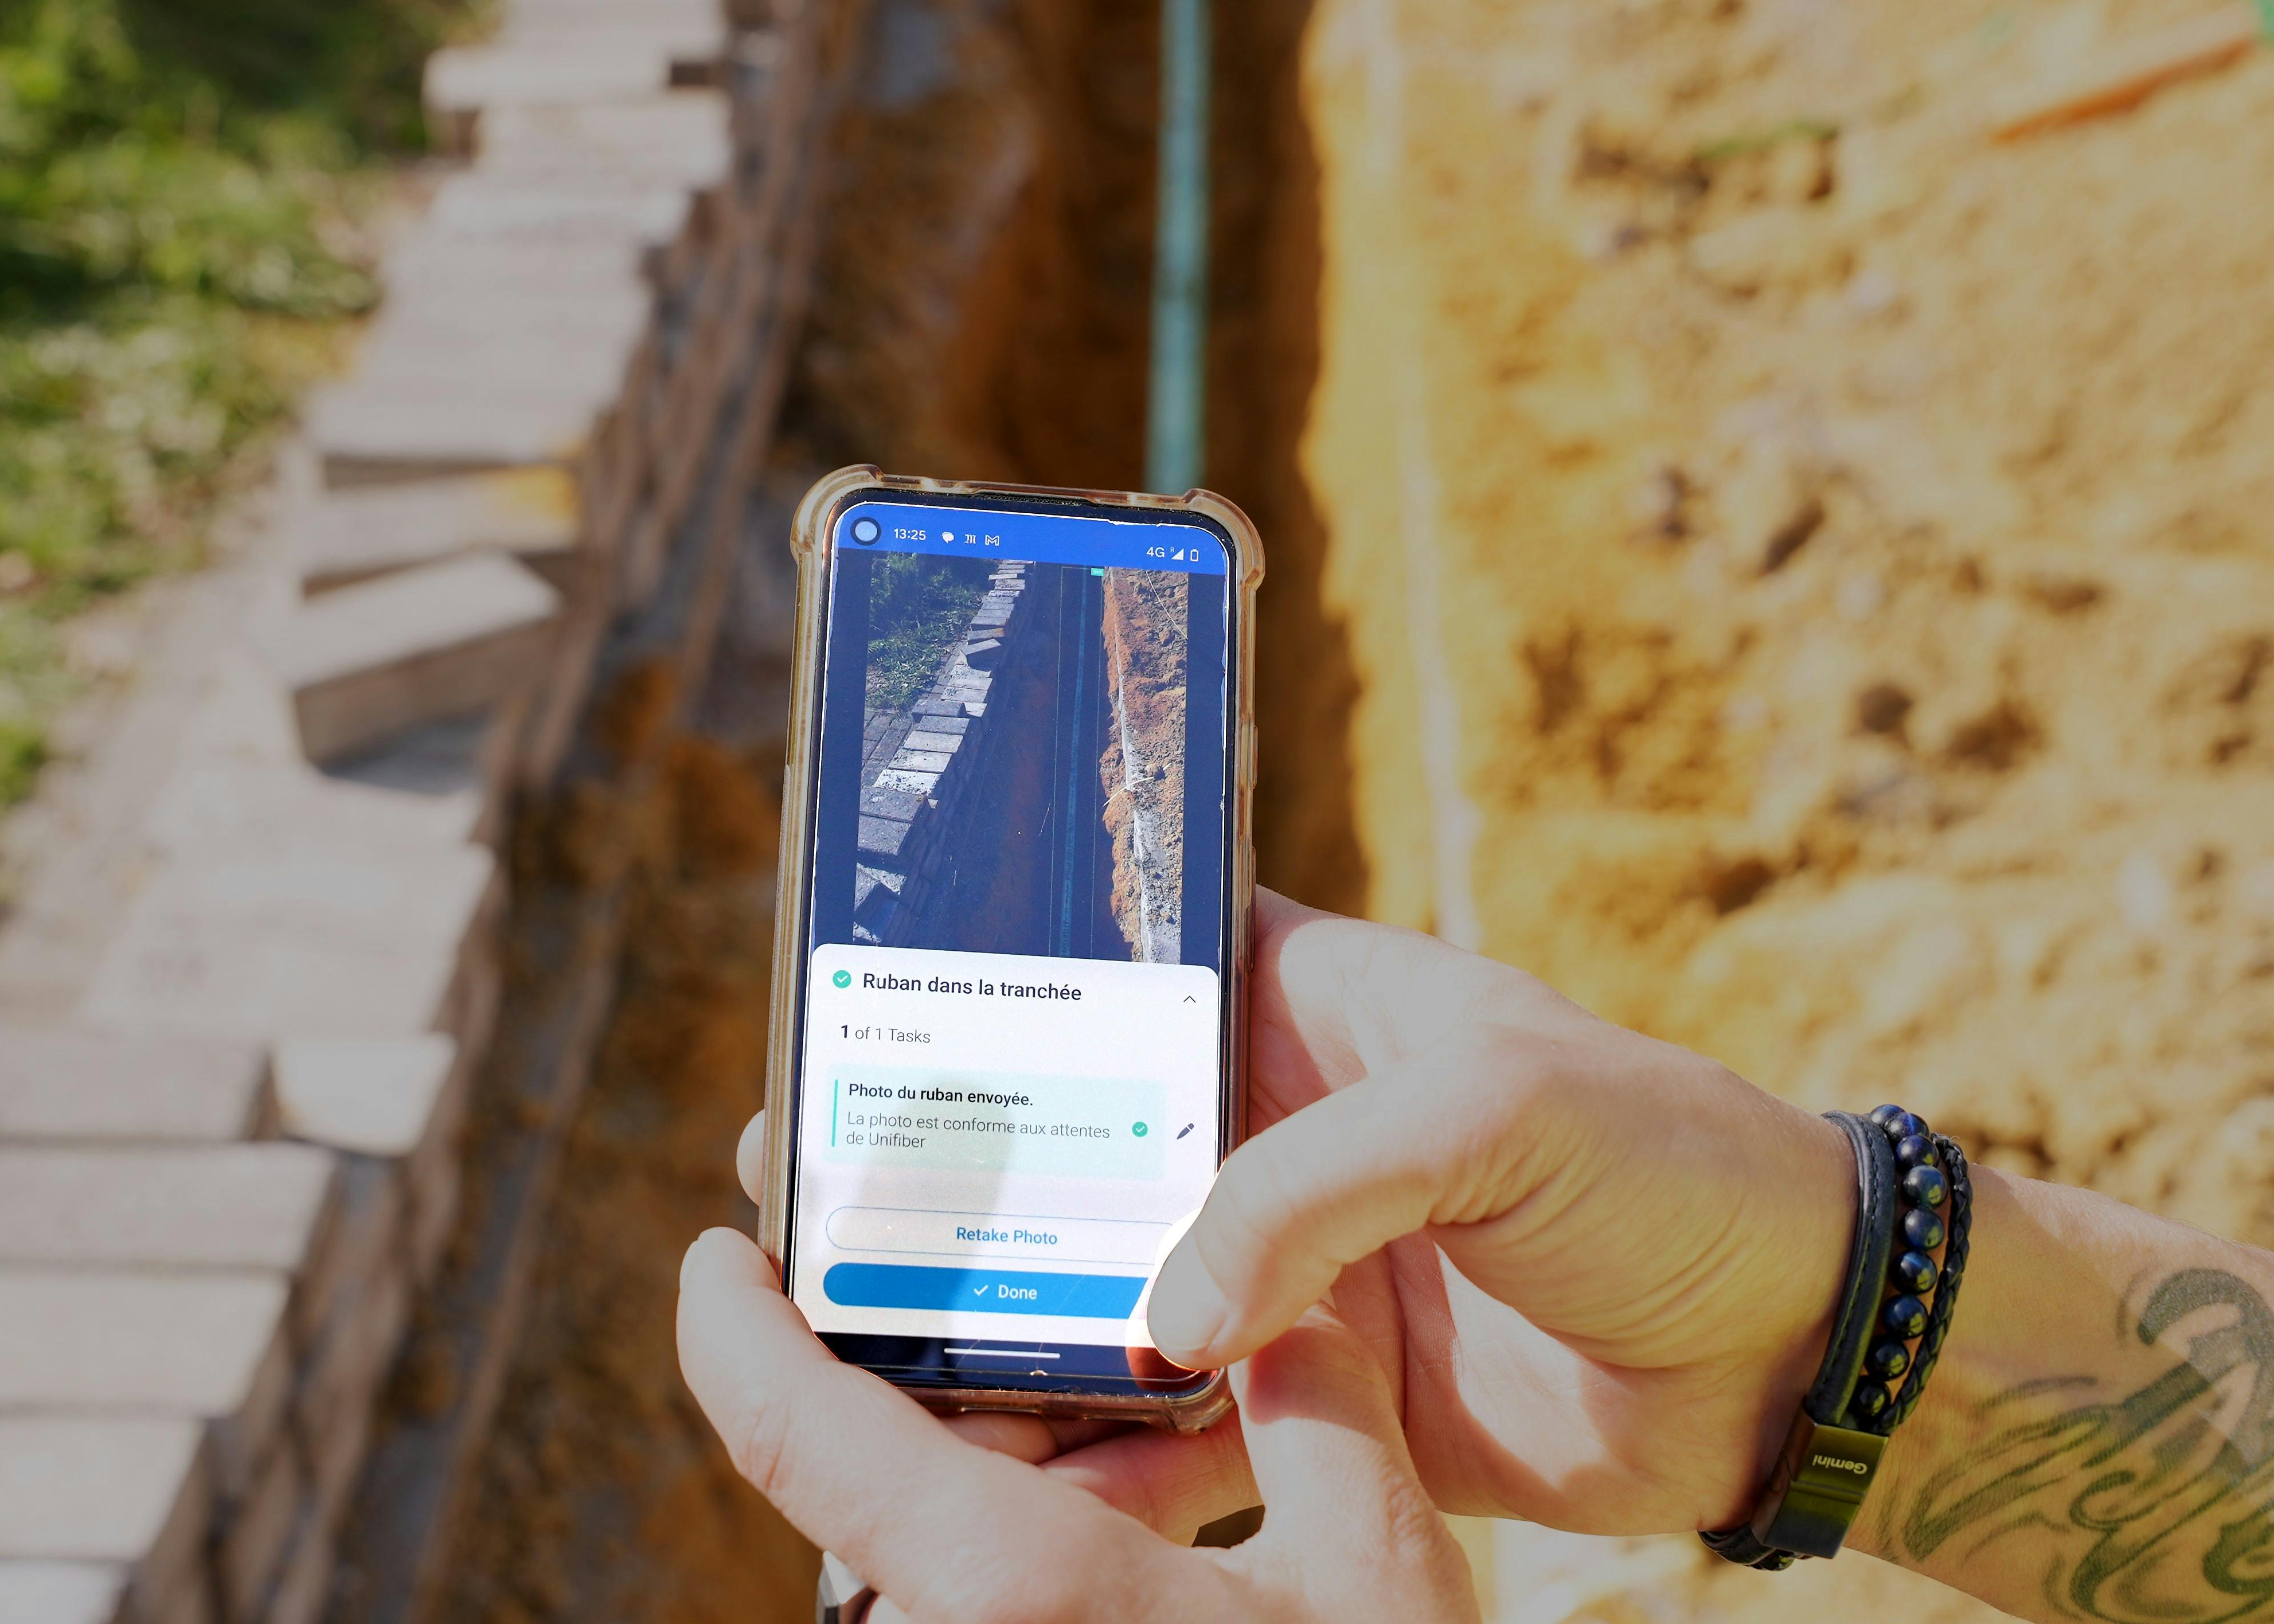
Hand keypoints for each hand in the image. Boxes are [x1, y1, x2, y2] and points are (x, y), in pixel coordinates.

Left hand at [677, 1226, 1479, 1622]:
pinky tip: (1127, 1585)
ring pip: (930, 1596)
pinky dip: (1019, 1601)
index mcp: (1014, 1592)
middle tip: (1013, 1360)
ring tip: (1113, 1487)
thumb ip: (1320, 1416)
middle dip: (933, 1437)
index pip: (796, 1436)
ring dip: (990, 1535)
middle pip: (878, 1519)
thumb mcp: (1377, 1575)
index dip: (729, 1332)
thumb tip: (1291, 1318)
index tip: (718, 1265)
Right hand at [725, 888, 1853, 1540]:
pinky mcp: (1306, 1396)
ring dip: (1006, 1336)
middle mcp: (1267, 1131)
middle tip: (825, 1212)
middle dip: (959, 1184)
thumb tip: (1163, 1317)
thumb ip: (1317, 1185)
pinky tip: (1027, 1484)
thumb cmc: (1666, 1164)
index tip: (870, 1025)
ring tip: (887, 1365)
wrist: (1789, 1348)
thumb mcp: (1496, 1107)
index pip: (1117, 969)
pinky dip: (1103, 1460)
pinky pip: (1172, 1427)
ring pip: (1099, 1294)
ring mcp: (1278, 1267)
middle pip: (1072, 1148)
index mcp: (1302, 1006)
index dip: (994, 992)